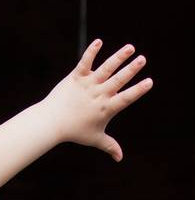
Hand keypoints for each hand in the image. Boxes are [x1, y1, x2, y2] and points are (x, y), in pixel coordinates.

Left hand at [41, 39, 152, 161]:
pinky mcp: (76, 77)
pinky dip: (91, 52)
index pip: (125, 98)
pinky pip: (85, 62)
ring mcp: (87, 85)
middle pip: (118, 80)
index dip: (138, 90)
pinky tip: (99, 41)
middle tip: (142, 59)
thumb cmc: (74, 131)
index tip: (149, 82)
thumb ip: (109, 146)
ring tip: (130, 47)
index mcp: (106, 108)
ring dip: (118, 57)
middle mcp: (98, 95)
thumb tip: (120, 158)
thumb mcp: (95, 139)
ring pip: (105, 68)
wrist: (51, 123)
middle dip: (131, 69)